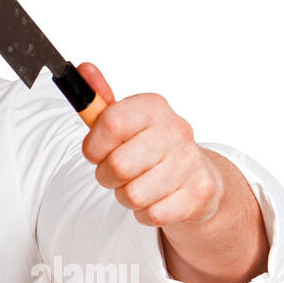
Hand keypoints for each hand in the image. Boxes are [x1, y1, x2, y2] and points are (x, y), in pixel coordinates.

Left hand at [76, 63, 224, 228]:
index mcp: (153, 107)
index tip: (95, 152)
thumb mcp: (125, 121)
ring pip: (133, 194)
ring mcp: (191, 161)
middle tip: (117, 172)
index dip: (93, 145)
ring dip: (126, 196)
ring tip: (137, 184)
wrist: (197, 176)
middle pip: (118, 166)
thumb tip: (83, 69)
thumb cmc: (151, 147)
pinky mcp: (200, 192)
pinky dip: (145, 213)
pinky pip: (153, 213)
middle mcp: (176, 130)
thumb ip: (99, 100)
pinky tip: (155, 198)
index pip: (111, 122)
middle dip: (107, 176)